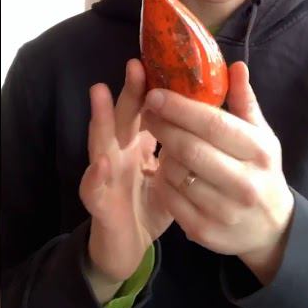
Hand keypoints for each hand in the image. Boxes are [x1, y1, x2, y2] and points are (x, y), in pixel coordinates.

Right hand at [80, 59, 173, 290]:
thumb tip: (213, 114)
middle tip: (135, 64)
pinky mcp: (99, 204)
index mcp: (136, 144)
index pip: (145, 110)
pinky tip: (101, 164)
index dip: (152, 87)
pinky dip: (95, 177)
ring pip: (99, 144)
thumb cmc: (152, 204)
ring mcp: (105, 176)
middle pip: (122, 118)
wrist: (127, 247)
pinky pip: (94, 190)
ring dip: (99, 119)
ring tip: (99, 92)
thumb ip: (188, 144)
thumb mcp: (174, 172)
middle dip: (127, 92)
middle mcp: (118, 154)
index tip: (163, 60)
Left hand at [143, 62, 293, 283]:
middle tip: (147, 111)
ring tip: (160, 140)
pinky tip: (162, 169)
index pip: (213, 124)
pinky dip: (161, 181)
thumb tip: (235, 66)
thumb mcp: (261, 135)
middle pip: (190, 149)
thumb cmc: (261, 170)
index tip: (155, 94)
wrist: (271, 227)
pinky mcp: (206, 232)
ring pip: (176, 175)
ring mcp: (225, 211)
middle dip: (163, 126)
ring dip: (161, 154)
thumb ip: (244, 101)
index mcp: (259, 152)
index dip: (180, 108)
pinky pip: (171, 201)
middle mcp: (245, 183)